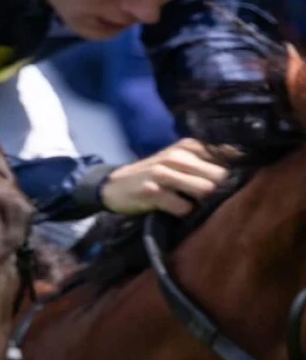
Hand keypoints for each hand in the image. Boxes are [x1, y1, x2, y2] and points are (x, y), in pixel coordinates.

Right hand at [99, 138, 227, 216]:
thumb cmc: (154, 175)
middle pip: (220, 176)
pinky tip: (180, 213)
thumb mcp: (179, 161)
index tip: (239, 184)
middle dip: (224, 191)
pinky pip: (183, 207)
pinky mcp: (152, 193)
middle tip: (222, 202)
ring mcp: (163, 173)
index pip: (228, 156)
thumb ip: (208, 162)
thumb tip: (246, 173)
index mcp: (189, 145)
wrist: (113, 185)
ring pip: (205, 190)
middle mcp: (177, 156)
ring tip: (202, 209)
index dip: (238, 173)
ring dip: (207, 203)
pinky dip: (186, 214)